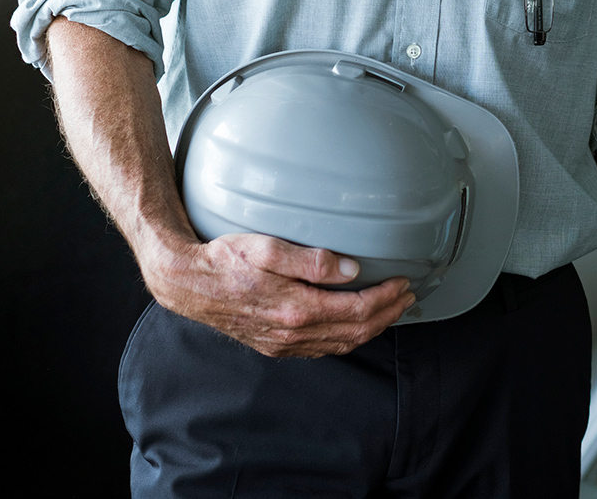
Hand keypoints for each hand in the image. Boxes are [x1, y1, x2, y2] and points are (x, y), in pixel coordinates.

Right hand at [146, 231, 414, 358]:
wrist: (188, 285)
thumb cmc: (224, 260)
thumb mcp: (267, 248)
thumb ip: (312, 260)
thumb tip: (352, 269)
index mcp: (296, 308)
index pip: (357, 310)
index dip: (386, 298)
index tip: (403, 283)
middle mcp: (293, 333)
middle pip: (355, 331)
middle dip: (387, 314)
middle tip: (407, 297)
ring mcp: (284, 343)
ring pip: (341, 343)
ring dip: (371, 328)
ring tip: (390, 310)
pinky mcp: (275, 345)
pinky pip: (322, 349)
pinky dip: (346, 338)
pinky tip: (353, 325)